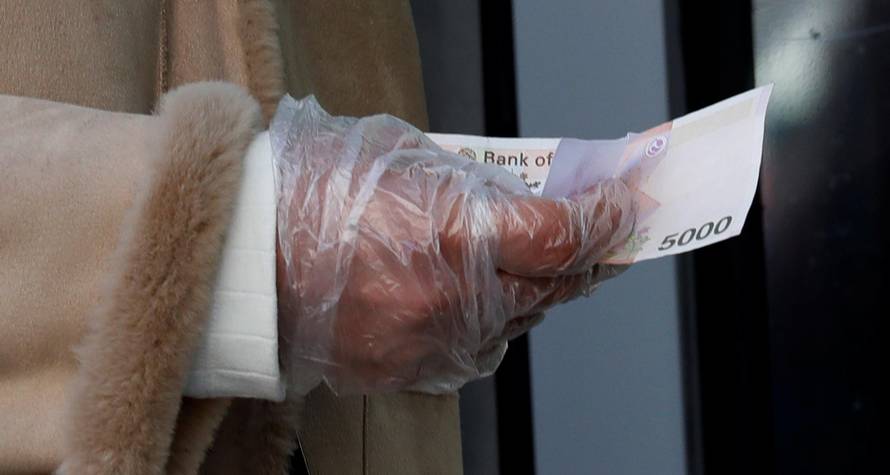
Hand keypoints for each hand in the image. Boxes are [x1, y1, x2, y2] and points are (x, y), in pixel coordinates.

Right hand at [273, 97, 634, 393]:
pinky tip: (469, 300)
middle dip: (581, 261)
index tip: (620, 207)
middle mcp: (452, 301)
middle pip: (551, 288)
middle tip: (596, 239)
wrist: (240, 254)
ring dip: (530, 293)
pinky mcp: (404, 370)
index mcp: (455, 235)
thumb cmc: (312, 191)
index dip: (604, 220)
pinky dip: (483, 324)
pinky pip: (470, 351)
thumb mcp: (403, 157)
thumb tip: (517, 199)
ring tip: (522, 265)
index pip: (562, 238)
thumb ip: (471, 184)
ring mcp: (428, 343)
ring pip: (514, 324)